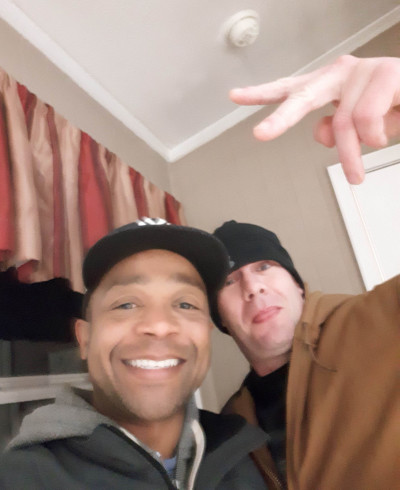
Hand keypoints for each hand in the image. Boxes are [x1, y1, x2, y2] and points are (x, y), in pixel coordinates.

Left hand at [230, 55, 399, 183]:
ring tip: (359, 167)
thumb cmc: (391, 107)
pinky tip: (382, 135)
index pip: (290, 88)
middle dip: (280, 119)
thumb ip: (333, 130)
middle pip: (302, 96)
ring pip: (343, 123)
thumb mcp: (358, 126)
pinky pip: (366, 119)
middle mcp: (340, 73)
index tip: (235, 96)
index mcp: (328, 85)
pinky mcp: (386, 73)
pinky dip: (374, 137)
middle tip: (261, 135)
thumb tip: (321, 130)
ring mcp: (362, 71)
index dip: (261, 93)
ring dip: (351, 154)